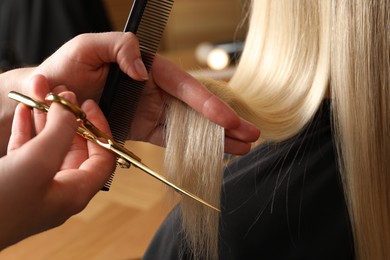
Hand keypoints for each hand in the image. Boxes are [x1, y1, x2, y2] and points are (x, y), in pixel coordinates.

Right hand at [0, 75, 115, 248]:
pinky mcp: (14, 181)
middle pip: (74, 147)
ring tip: (41, 93)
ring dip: (46, 118)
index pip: (102, 157)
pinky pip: (26, 150)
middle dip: (68, 118)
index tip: (88, 105)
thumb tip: (71, 106)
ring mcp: (36, 186)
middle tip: (60, 93)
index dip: (99, 129)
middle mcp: (59, 189)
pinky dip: (26, 129)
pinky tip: (23, 110)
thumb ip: (60, 132)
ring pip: (48, 145)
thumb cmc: (1, 204)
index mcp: (75, 192)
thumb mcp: (38, 162)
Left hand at [33, 32, 258, 153]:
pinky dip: (192, 148)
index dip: (207, 104)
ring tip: (241, 148)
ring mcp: (152, 111)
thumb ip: (120, 48)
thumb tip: (143, 72)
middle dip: (225, 123)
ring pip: (190, 127)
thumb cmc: (67, 67)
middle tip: (252, 135)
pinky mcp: (144, 129)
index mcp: (149, 68)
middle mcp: (156, 90)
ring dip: (216, 139)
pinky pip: (172, 140)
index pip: (185, 87)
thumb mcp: (89, 46)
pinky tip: (212, 154)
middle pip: (197, 108)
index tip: (227, 120)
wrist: (51, 96)